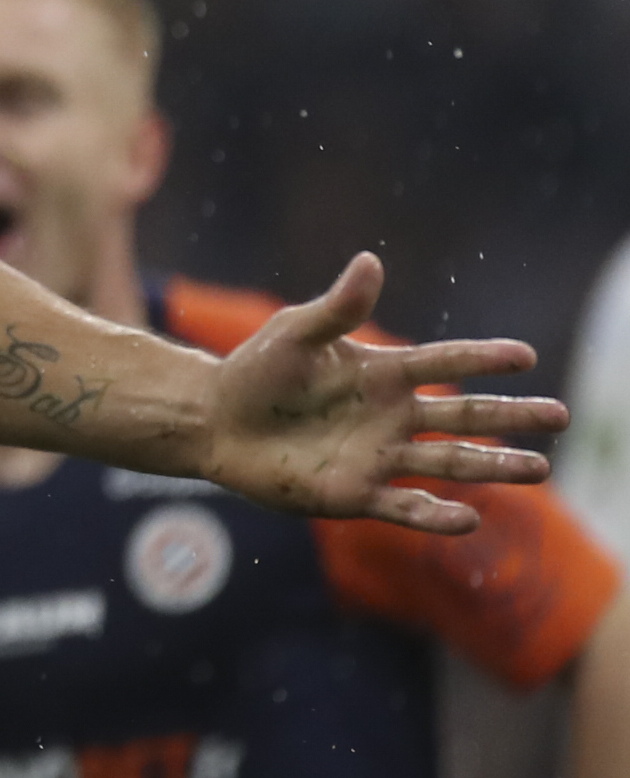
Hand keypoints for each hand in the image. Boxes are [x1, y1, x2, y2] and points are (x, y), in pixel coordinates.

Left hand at [203, 253, 559, 531]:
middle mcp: (392, 416)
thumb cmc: (256, 371)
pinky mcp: (354, 494)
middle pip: (464, 415)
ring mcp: (378, 456)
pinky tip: (470, 516)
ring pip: (450, 462)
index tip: (526, 356)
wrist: (217, 421)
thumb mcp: (295, 333)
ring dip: (494, 466)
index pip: (444, 361)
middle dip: (512, 416)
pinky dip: (435, 514)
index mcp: (383, 372)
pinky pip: (404, 505)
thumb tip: (370, 261)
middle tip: (560, 416)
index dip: (483, 357)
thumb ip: (336, 307)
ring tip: (540, 470)